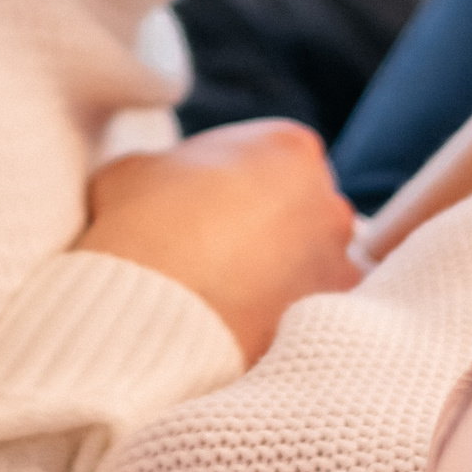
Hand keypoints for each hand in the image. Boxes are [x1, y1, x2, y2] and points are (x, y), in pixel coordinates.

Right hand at [74, 118, 360, 362]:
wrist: (153, 309)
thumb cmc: (141, 225)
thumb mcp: (134, 169)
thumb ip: (164, 168)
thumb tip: (157, 187)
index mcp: (288, 146)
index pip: (270, 158)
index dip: (232, 183)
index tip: (204, 208)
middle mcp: (328, 197)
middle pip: (299, 207)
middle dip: (265, 226)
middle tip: (216, 252)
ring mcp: (337, 258)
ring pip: (309, 260)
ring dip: (278, 273)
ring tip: (227, 296)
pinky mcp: (331, 317)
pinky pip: (309, 310)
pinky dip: (282, 315)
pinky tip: (241, 325)